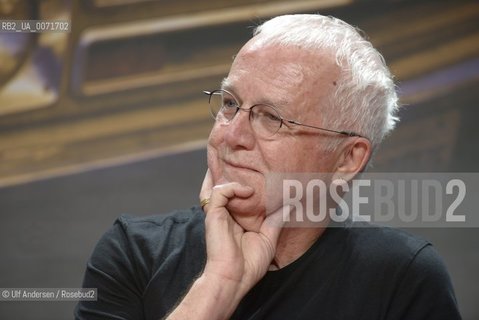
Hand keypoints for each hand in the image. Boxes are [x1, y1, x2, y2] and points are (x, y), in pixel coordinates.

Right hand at [199, 170, 286, 298]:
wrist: (234, 279)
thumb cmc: (249, 264)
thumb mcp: (268, 238)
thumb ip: (276, 220)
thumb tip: (291, 204)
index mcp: (236, 219)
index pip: (238, 195)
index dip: (246, 183)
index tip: (263, 174)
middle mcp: (226, 213)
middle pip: (227, 185)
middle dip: (235, 172)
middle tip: (251, 163)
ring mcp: (219, 213)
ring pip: (220, 184)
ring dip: (235, 177)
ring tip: (253, 178)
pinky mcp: (213, 214)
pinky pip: (220, 191)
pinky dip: (233, 187)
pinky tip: (248, 192)